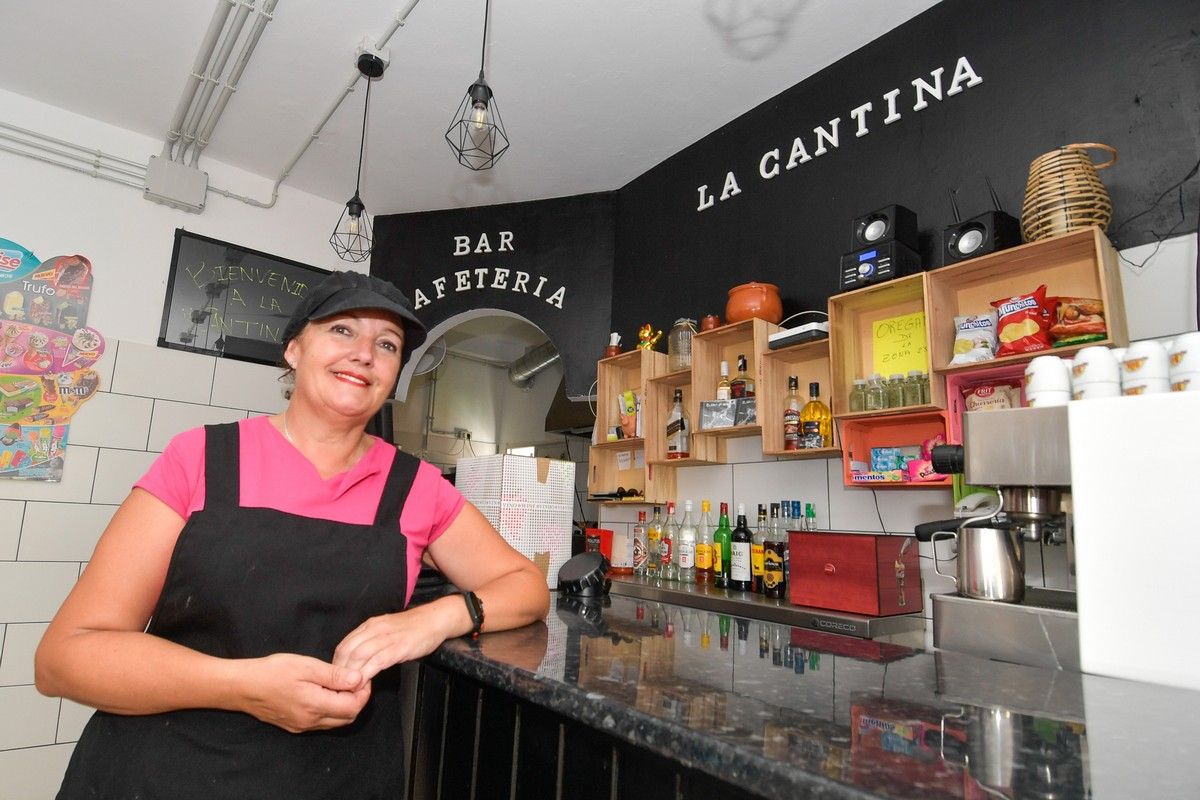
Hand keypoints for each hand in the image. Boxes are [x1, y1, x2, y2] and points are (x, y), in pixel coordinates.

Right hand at [239, 653, 370, 732]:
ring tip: (341, 684)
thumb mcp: (306, 667)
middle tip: (355, 680)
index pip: (353, 707)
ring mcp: (301, 726)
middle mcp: (311, 722)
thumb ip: (334, 675)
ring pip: (335, 722)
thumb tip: (359, 679)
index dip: (363, 692)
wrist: (242, 687)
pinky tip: (325, 693)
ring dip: (345, 706)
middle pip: (347, 717)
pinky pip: (321, 722)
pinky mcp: (294, 726)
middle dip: (357, 700)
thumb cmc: (272, 672)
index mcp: (315, 706)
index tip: (363, 676)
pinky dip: (331, 710)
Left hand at [333, 604, 454, 686]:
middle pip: (347, 651)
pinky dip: (367, 674)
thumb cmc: (412, 628)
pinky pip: (377, 661)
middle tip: (339, 688)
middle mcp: (375, 629)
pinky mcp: (399, 647)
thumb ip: (371, 641)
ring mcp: (387, 637)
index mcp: (370, 625)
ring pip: (359, 656)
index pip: (344, 645)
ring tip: (349, 689)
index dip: (336, 664)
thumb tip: (356, 660)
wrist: (436, 619)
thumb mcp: (386, 629)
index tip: (336, 679)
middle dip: (340, 672)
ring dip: (351, 675)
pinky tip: (365, 684)